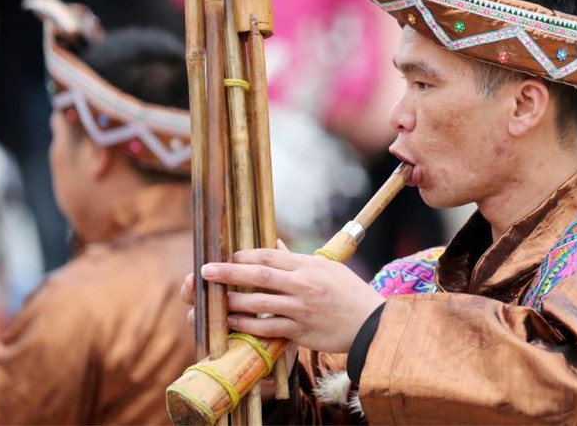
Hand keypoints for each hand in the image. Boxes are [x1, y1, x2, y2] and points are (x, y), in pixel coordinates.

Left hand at [200, 248, 383, 353]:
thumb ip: (297, 259)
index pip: (269, 256)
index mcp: (308, 265)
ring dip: (233, 301)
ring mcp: (300, 309)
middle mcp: (302, 284)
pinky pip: (268, 328)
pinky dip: (248, 325)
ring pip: (259, 303)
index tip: (226, 256)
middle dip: (229, 272)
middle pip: (258, 275)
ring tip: (214, 301)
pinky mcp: (300, 331)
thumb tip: (275, 246)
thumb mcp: (326, 268)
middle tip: (206, 271)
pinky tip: (233, 323)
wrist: (370, 323)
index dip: (244, 255)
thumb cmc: (349, 293)